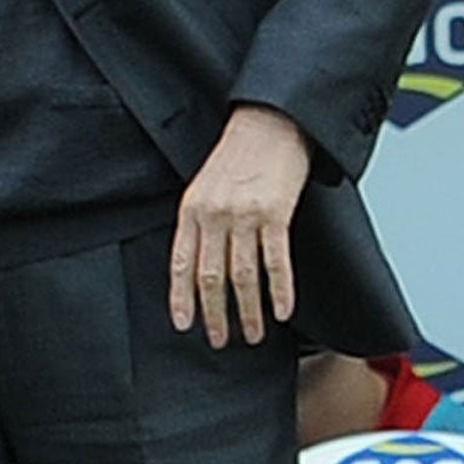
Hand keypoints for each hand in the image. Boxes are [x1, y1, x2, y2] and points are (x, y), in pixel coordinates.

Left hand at [168, 103, 311, 346]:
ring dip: (248, 311)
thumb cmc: (236, 156)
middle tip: (219, 340)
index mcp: (190, 209)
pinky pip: (277, 262)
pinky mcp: (275, 214)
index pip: (179, 263)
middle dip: (214, 314)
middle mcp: (213, 215)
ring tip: (253, 334)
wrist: (268, 124)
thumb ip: (199, 221)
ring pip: (242, 276)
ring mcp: (244, 216)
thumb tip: (197, 265)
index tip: (183, 325)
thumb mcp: (204, 186)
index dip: (180, 298)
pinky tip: (283, 311)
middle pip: (209, 277)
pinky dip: (280, 291)